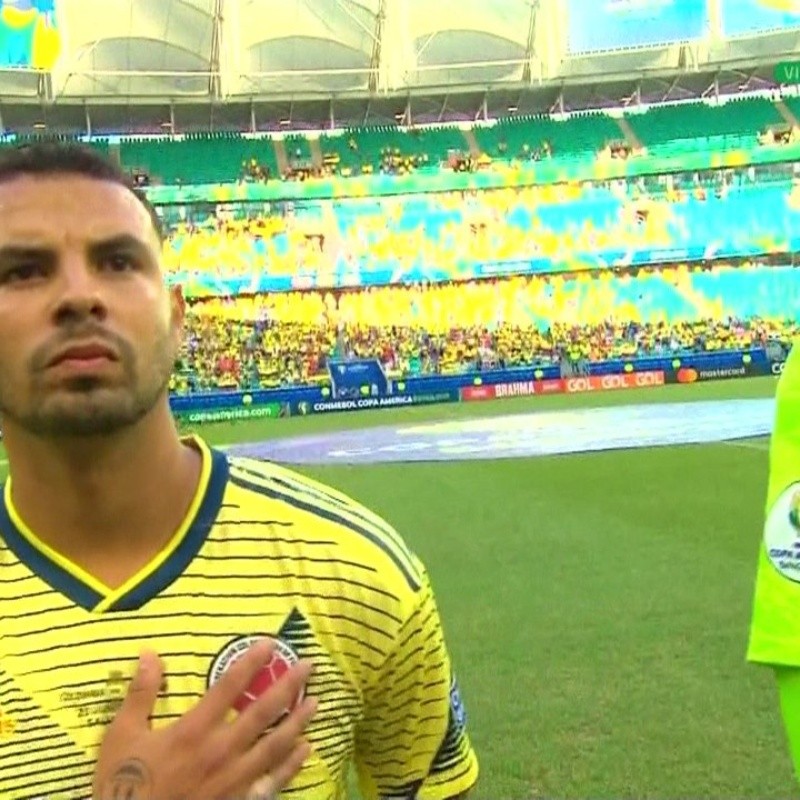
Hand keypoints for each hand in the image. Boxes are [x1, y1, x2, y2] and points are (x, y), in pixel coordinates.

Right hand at [93, 639, 316, 799]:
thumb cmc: (123, 785)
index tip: (271, 644)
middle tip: (309, 666)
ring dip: (297, 722)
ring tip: (316, 702)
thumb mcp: (122, 735)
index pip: (229, 686)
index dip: (252, 662)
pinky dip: (291, 766)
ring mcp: (232, 780)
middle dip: (288, 686)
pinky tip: (306, 750)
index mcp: (193, 729)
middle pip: (262, 712)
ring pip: (274, 746)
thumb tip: (148, 653)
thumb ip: (141, 693)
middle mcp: (220, 750)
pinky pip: (270, 783)